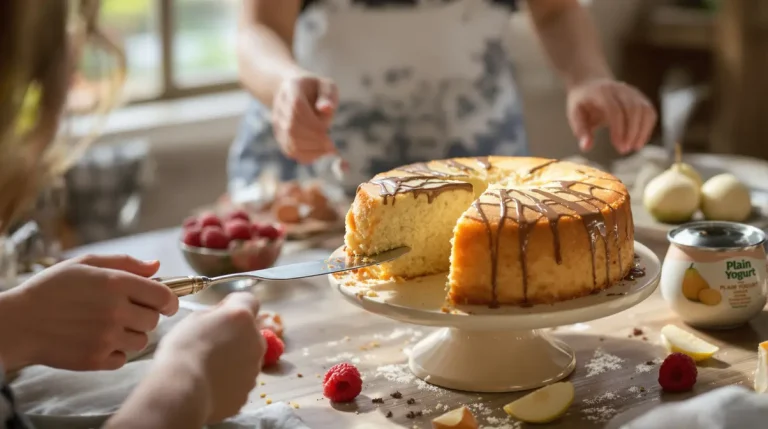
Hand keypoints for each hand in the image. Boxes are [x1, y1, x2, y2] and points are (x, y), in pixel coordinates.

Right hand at [0, 254, 177, 370]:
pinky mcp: (96, 359)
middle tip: (125, 312)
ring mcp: (107, 337)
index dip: (169, 300)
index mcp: (116, 284)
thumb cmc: (51, 289)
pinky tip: (98, 341)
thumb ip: (125, 263)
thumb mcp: (86, 264)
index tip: (165, 303)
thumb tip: (157, 267)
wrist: (18, 322)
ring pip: (142, 341)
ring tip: (108, 326)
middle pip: (154, 320)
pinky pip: (123, 358)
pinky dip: (115, 352)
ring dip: (131, 334)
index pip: (164, 296)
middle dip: (145, 315)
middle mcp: (116, 311)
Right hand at [154, 292, 265, 423]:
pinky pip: (240, 380)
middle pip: (250, 332)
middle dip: (235, 335)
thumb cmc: (183, 351)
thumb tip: (223, 317)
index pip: (249, 301)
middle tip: (210, 345)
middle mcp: (256, 340)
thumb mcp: (193, 319)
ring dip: (233, 359)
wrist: (182, 393)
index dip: (233, 305)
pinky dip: (229, 381)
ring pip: (247, 357)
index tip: (219, 314)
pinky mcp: (248, 391)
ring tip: (207, 369)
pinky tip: (209, 385)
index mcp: (242, 317)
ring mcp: (255, 368)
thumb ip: (215, 314)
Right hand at [272, 73, 337, 163]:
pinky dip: (306, 156)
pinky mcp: (281, 136)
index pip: (296, 106)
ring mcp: (278, 122)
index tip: (327, 129)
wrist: (295, 92)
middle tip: (331, 145)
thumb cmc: (316, 90)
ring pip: (290, 141)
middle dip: (313, 139)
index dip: (312, 121)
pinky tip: (320, 153)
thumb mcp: (326, 85)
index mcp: (291, 88)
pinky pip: (290, 151)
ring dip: (311, 149)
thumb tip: (326, 109)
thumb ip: (327, 95)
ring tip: (328, 150)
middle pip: (291, 127)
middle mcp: (280, 106)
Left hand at [567, 79, 656, 154]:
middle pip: (633, 109)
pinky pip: (649, 112)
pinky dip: (647, 127)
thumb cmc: (583, 102)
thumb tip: (586, 147)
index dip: (619, 129)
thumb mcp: (575, 114)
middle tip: (624, 150)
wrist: (591, 83)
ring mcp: (632, 92)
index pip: (615, 110)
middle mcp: (620, 89)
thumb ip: (581, 130)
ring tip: (634, 147)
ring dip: (642, 131)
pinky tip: (639, 141)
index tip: (618, 146)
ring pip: (645, 110)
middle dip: (632, 132)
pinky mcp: (640, 97)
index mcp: (602, 93)